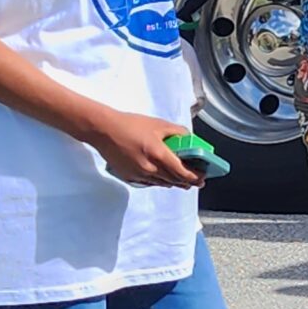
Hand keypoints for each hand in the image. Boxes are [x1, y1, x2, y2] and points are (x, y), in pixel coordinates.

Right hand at [85, 106, 204, 188]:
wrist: (104, 130)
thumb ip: (178, 132)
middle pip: (174, 181)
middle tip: (197, 180)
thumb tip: (190, 139)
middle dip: (188, 182)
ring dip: (174, 182)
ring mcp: (138, 175)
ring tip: (182, 179)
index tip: (203, 178)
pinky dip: (159, 181)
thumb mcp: (159, 124)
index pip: (182, 172)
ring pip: (162, 183)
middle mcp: (149, 168)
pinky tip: (163, 177)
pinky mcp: (129, 177)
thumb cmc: (131, 124)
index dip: (195, 177)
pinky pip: (149, 183)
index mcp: (158, 154)